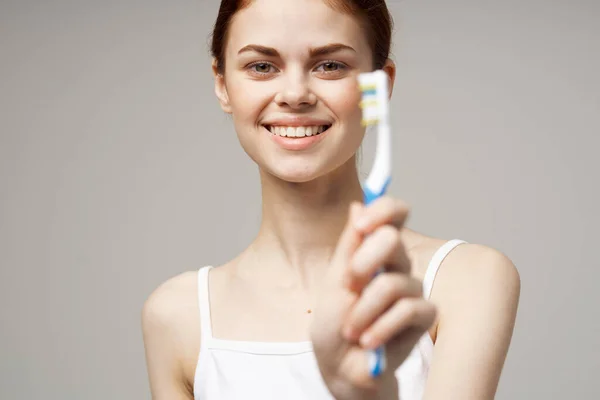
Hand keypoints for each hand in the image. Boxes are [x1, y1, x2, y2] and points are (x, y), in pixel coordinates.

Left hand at [310, 197, 436, 399]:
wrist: (343, 368)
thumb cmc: (336, 325)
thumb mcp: (334, 283)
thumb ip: (349, 246)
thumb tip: (357, 204)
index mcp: (374, 252)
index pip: (392, 214)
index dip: (383, 209)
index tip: (362, 223)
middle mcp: (397, 265)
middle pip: (392, 239)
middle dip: (363, 262)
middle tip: (349, 283)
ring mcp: (413, 289)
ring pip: (392, 283)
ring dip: (363, 311)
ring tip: (351, 331)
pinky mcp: (425, 316)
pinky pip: (408, 310)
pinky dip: (380, 328)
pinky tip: (368, 342)